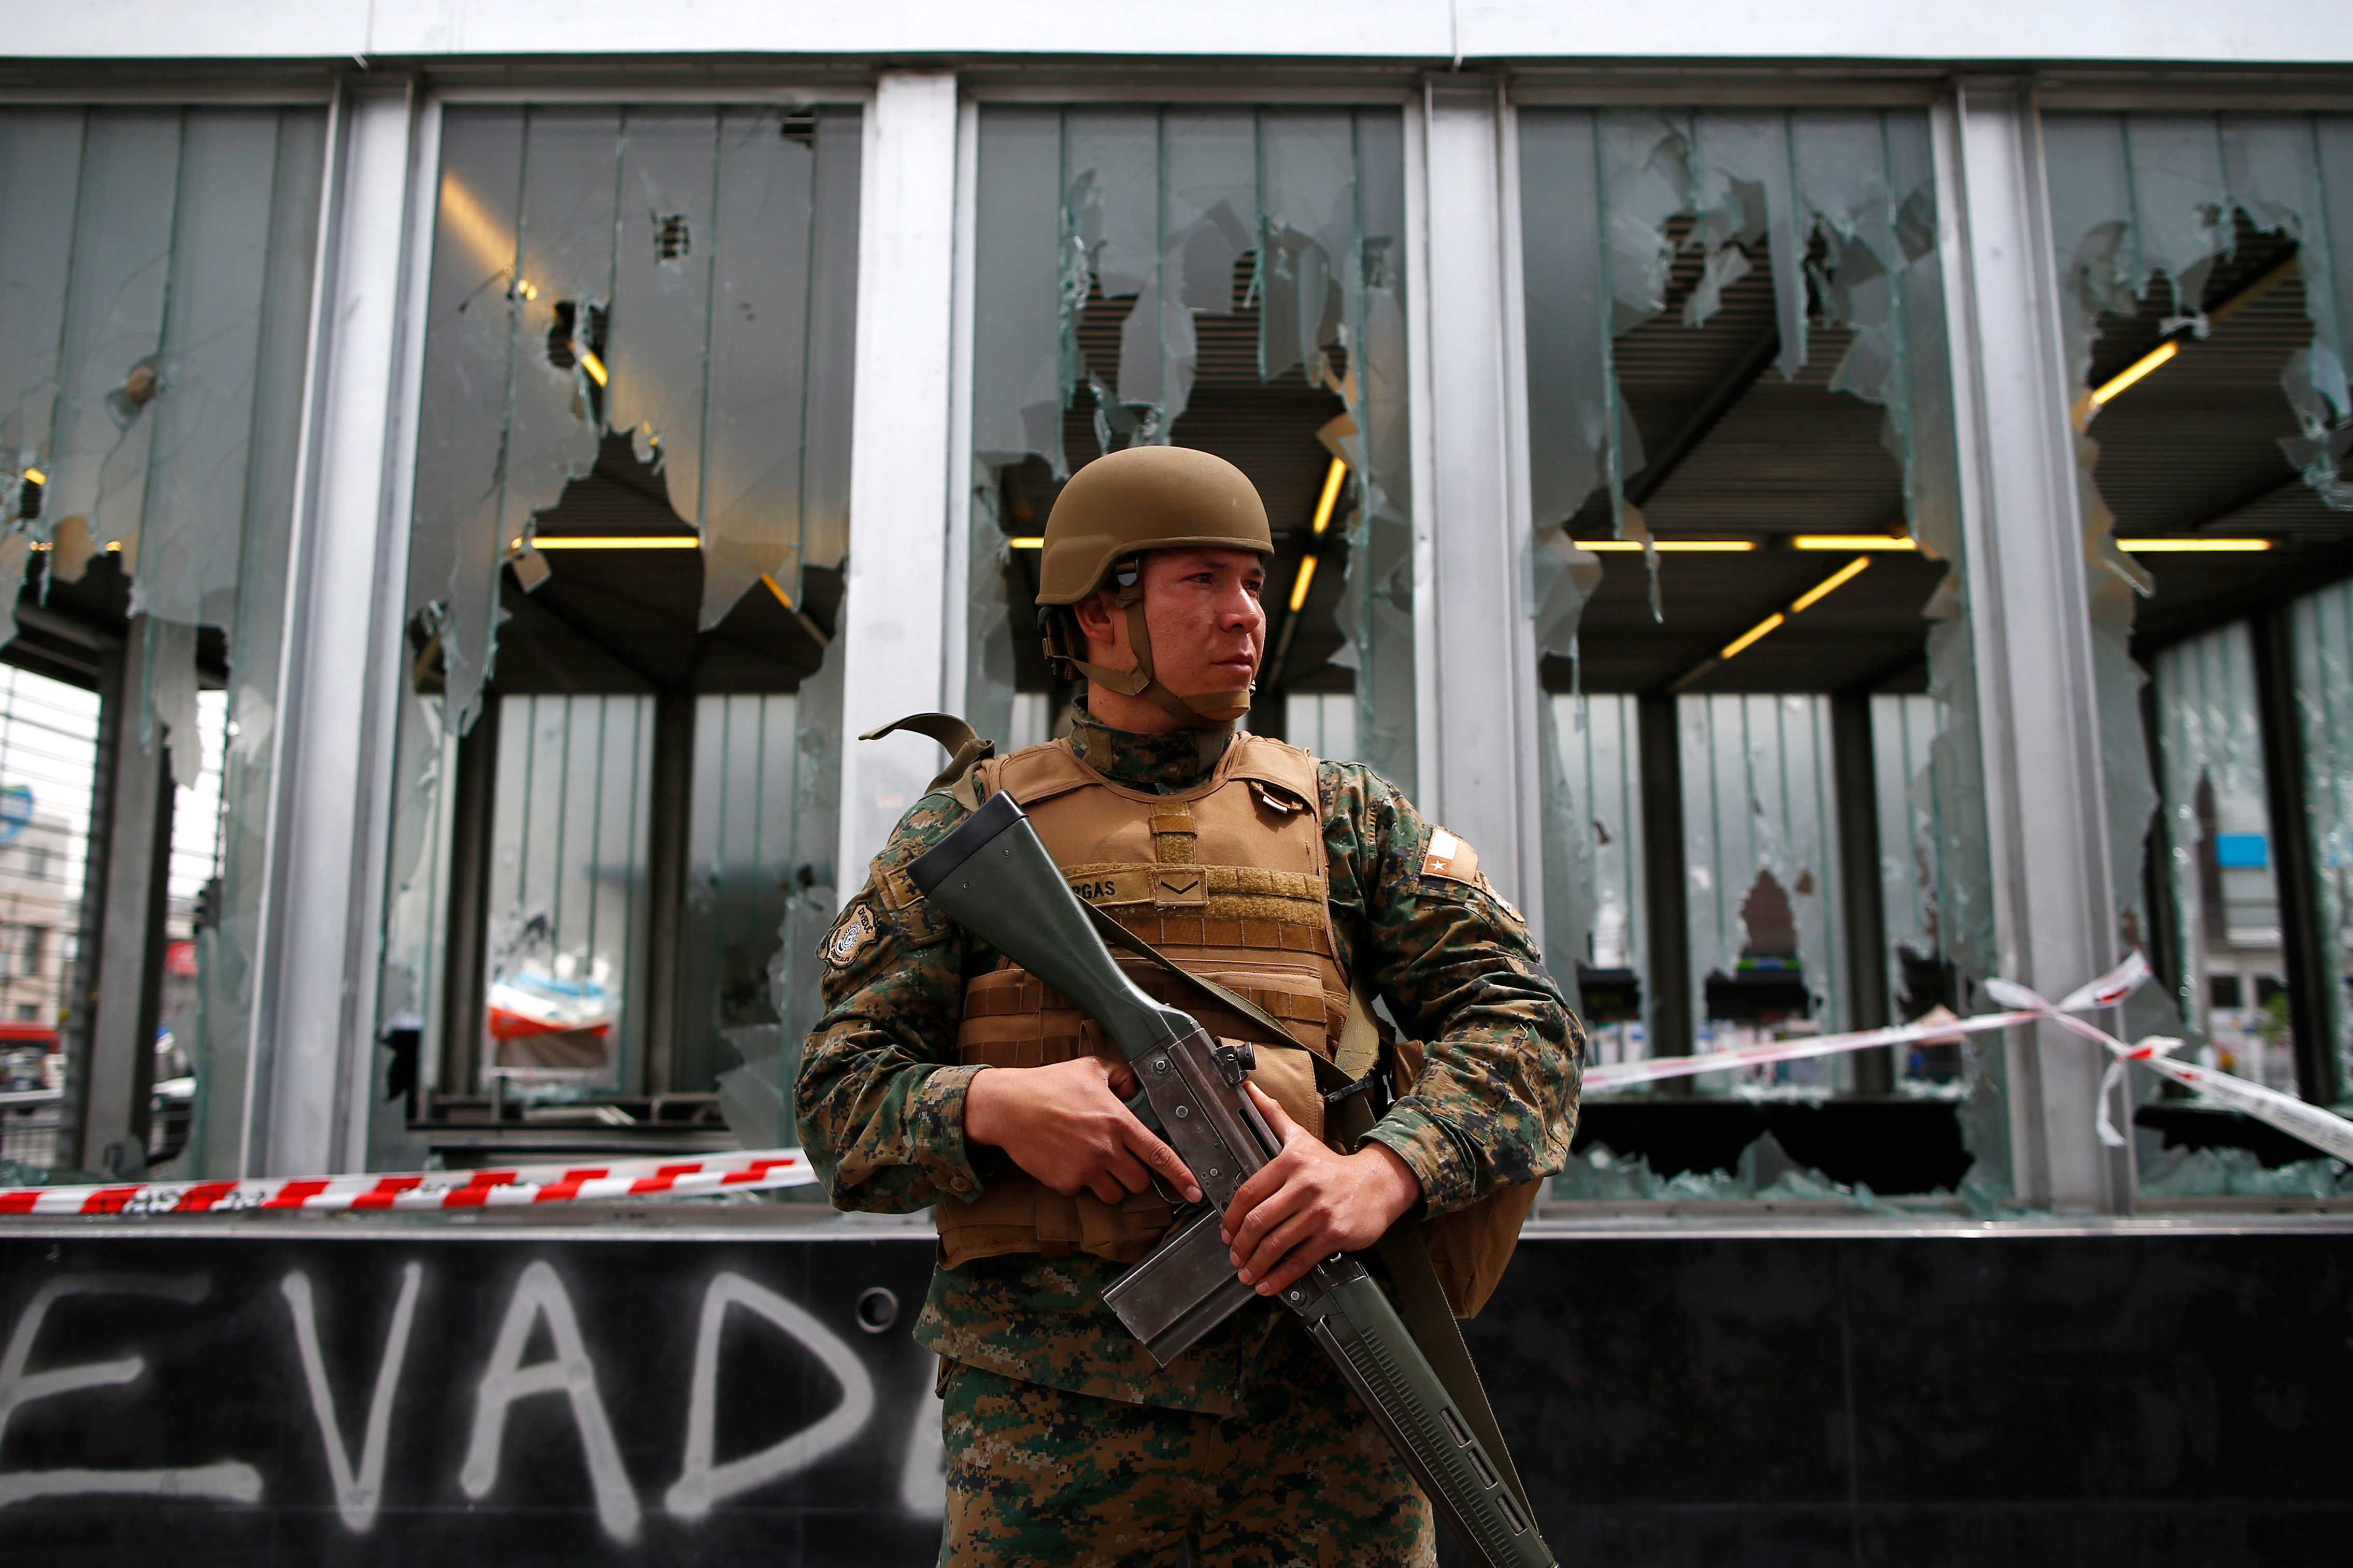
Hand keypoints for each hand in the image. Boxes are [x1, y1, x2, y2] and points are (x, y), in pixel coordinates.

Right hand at [963, 1056, 1202, 1206]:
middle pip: (1139, 1181)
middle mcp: (1105, 1148)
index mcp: (1117, 1120)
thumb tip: (1136, 1086)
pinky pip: (1085, 1193)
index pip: (1159, 1153)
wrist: (1008, 1107)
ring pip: (1115, 1194)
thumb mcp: (1090, 1068)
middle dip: (1135, 1175)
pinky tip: (1067, 1160)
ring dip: (1111, 1184)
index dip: (1181, 1176)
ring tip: (1093, 1161)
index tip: (1195, 1191)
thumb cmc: (1047, 1085)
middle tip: (1120, 1160)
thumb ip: (1121, 1075)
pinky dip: (1081, 1182)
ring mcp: (1085, 1169)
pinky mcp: (1066, 1183)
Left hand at [1220, 1083, 1421, 1297]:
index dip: (1232, 1217)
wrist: (1378, 1183)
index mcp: (1290, 1162)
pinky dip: (1280, 1276)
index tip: (1226, 1231)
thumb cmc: (1333, 1166)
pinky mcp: (1333, 1234)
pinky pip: (1299, 1260)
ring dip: (1256, 1264)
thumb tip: (1248, 1090)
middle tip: (1234, 1256)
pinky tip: (1268, 1284)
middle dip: (1241, 1245)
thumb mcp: (1300, 1138)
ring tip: (1247, 1273)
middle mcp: (1303, 1186)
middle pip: (1258, 1221)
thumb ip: (1272, 1116)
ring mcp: (1318, 1212)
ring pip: (1276, 1244)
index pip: (1248, 1193)